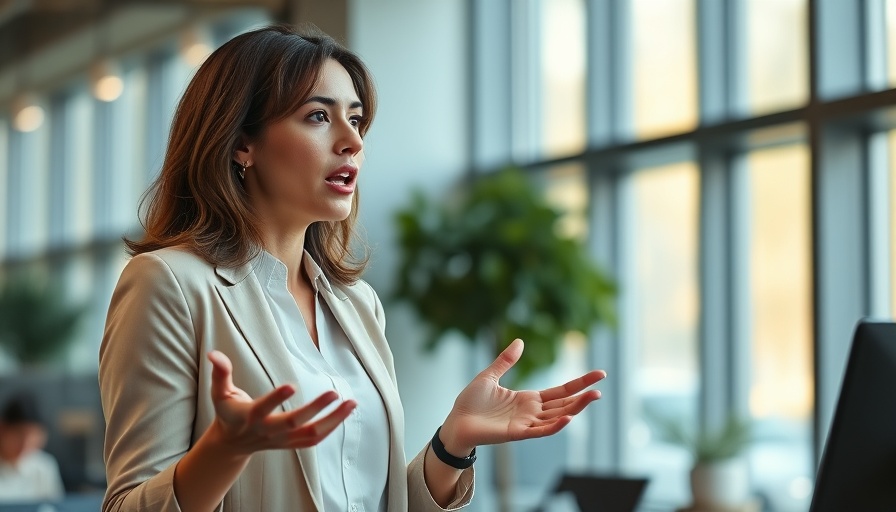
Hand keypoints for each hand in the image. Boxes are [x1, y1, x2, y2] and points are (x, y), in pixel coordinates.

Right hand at [206, 350, 355, 454]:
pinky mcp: (290, 445)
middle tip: (334, 392)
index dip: (276, 399)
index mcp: (248, 416)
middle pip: (292, 423)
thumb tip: (213, 353)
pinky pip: (314, 440)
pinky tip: (345, 412)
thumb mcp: (219, 392)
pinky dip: (332, 428)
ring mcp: (280, 441)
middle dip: (314, 409)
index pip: (263, 408)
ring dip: (333, 421)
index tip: (291, 385)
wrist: (231, 444)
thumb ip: (220, 373)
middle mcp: (266, 431)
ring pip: (310, 435)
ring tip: (351, 403)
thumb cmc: (228, 411)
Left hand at [440, 339, 604, 454]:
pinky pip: (540, 430)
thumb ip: (505, 361)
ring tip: (593, 397)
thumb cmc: (470, 403)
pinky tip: (569, 417)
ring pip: (558, 416)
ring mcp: (526, 423)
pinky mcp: (517, 433)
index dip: (578, 383)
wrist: (455, 422)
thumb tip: (520, 341)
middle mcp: (531, 412)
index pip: (560, 391)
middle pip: (564, 404)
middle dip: (583, 396)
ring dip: (576, 409)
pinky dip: (555, 426)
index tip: (598, 375)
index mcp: (528, 399)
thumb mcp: (489, 376)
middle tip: (601, 386)